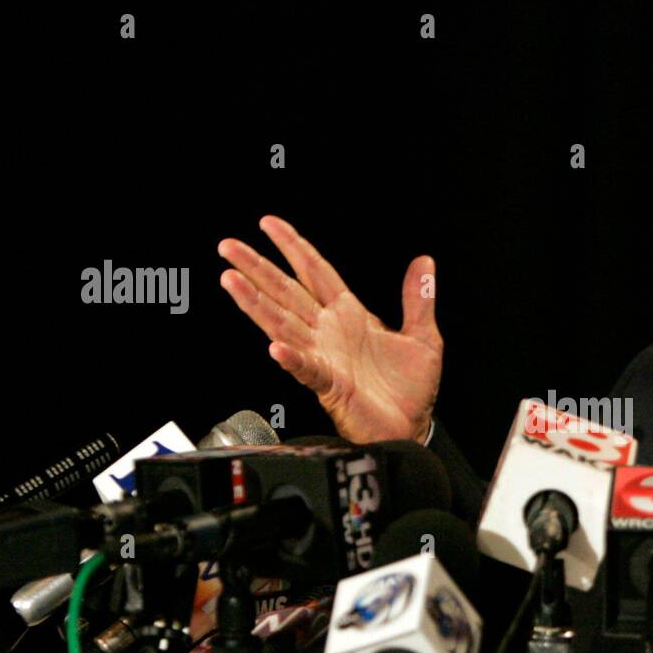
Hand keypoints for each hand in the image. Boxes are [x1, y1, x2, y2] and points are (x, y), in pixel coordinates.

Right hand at [217, 216, 442, 443]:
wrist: (412, 428)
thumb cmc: (410, 390)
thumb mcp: (422, 337)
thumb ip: (419, 299)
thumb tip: (425, 263)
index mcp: (350, 315)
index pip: (315, 272)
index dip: (293, 246)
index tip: (269, 224)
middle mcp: (330, 332)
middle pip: (287, 292)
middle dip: (257, 268)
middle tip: (228, 247)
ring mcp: (325, 356)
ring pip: (283, 323)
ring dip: (256, 303)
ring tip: (232, 281)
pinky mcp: (330, 385)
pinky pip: (307, 368)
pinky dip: (292, 358)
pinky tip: (275, 346)